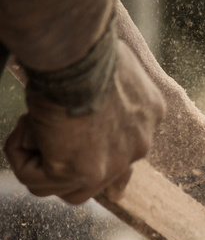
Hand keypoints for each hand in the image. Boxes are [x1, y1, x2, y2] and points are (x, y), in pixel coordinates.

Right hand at [3, 41, 164, 203]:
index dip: (113, 171)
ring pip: (69, 191)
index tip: (103, 180)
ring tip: (35, 125)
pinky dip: (20, 154)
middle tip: (44, 132)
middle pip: (100, 181)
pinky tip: (26, 124)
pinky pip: (36, 181)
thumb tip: (92, 92)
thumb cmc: (87, 48)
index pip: (132, 155)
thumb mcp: (112, 65)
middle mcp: (139, 145)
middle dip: (67, 167)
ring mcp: (114, 163)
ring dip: (41, 162)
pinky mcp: (84, 172)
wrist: (77, 54)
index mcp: (148, 117)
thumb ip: (112, 87)